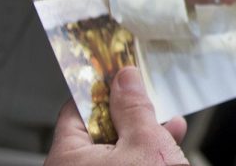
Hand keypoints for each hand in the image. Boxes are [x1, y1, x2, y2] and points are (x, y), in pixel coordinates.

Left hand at [45, 67, 187, 165]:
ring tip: (170, 129)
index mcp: (65, 158)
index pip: (76, 110)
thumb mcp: (146, 142)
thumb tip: (124, 79)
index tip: (122, 78)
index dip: (102, 90)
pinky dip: (140, 159)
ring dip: (142, 138)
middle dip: (130, 117)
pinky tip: (166, 152)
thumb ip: (134, 107)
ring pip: (111, 154)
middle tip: (150, 104)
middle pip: (95, 132)